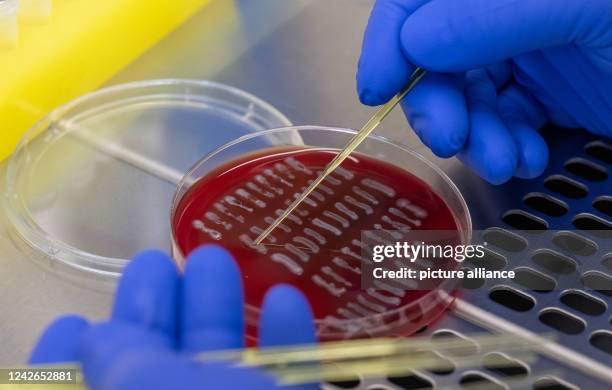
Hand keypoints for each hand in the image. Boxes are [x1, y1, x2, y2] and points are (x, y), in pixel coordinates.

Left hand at [29, 246, 316, 389]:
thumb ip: (122, 364)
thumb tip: (98, 337)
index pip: (85, 385)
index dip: (67, 356)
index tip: (69, 319)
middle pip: (159, 365)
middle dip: (157, 312)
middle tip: (157, 264)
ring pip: (226, 366)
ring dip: (223, 311)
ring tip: (219, 260)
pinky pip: (293, 376)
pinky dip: (290, 340)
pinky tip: (286, 300)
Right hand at [357, 0, 611, 183]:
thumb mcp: (577, 6)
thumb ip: (491, 16)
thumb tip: (414, 45)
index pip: (416, 1)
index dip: (388, 42)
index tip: (375, 89)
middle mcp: (502, 15)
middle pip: (435, 60)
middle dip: (437, 106)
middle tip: (447, 138)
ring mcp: (524, 54)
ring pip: (466, 100)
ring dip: (476, 138)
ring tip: (502, 161)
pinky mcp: (543, 93)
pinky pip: (502, 122)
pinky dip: (507, 147)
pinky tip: (527, 157)